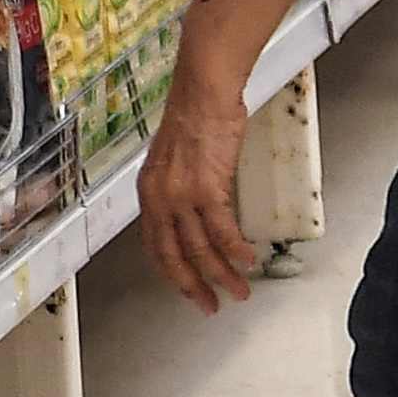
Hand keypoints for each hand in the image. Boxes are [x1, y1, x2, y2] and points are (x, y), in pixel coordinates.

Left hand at [140, 54, 255, 313]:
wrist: (203, 91)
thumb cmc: (196, 114)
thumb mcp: (175, 158)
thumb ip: (180, 185)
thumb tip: (197, 205)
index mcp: (149, 192)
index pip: (155, 246)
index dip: (172, 273)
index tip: (189, 288)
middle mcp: (159, 198)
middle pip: (174, 256)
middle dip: (194, 286)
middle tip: (211, 305)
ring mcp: (181, 195)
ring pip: (199, 249)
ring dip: (222, 275)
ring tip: (240, 290)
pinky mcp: (206, 188)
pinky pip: (221, 231)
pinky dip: (236, 250)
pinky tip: (248, 260)